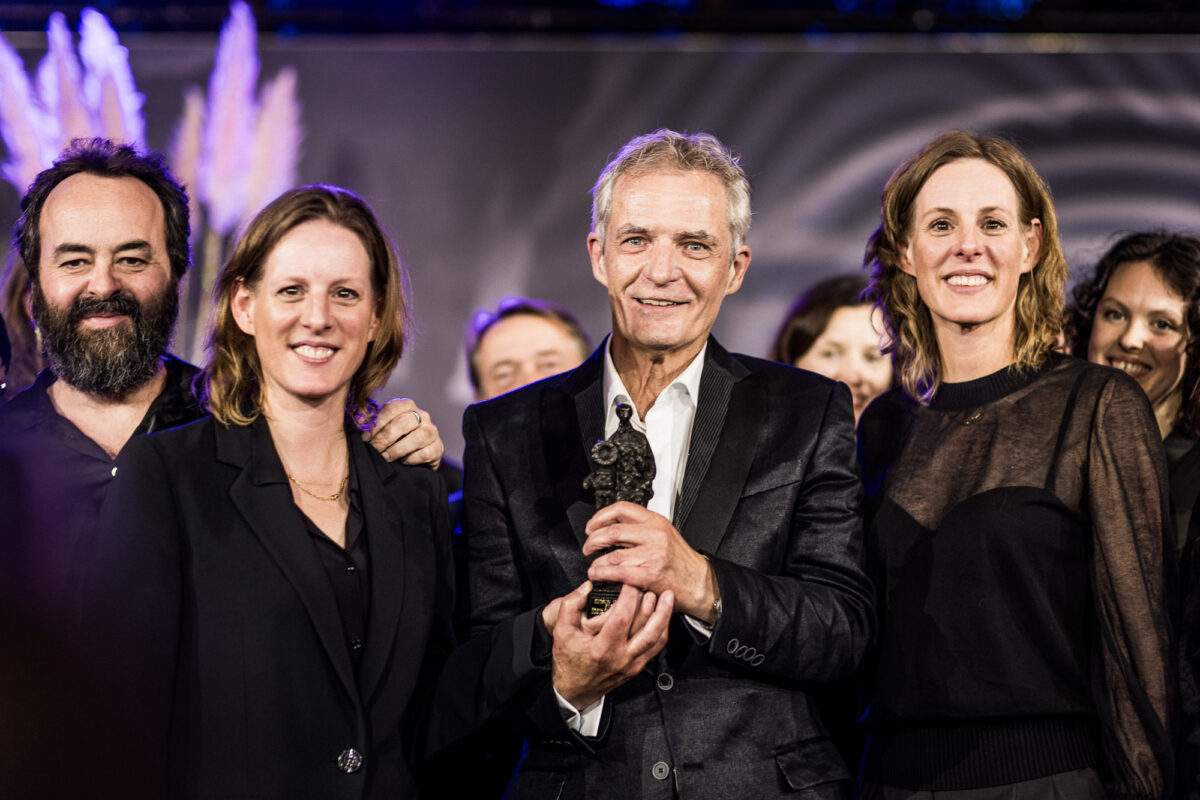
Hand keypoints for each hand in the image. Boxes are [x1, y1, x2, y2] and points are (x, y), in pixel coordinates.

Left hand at [365, 398, 443, 467]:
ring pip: (418, 437)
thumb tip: (357, 421)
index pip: (392, 408)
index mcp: (407, 405)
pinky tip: (401, 462)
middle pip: (404, 422)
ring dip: (398, 449)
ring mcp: (432, 431)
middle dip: (385, 438)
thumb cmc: (392, 439)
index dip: (377, 424)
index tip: (364, 438)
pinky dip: (411, 459)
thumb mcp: (380, 427)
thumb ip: (370, 422)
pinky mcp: (438, 448)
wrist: (412, 456)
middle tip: (374, 449)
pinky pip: (426, 453)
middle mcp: (422, 415)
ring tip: (385, 457)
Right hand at [551, 581, 672, 710]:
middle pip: (646, 629)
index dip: (628, 597)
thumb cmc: (568, 661)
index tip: (629, 582)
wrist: (575, 690)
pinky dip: (662, 630)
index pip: (622, 618)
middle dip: (653, 604)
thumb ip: (570, 606)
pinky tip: (663, 617)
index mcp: (601, 649)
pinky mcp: (636, 667)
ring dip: (664, 616)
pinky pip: (655, 648)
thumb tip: (586, 587)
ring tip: (668, 597)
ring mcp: (631, 664)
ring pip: (656, 639)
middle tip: (653, 586)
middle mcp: (620, 658)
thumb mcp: (561, 632)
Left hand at [584, 501, 718, 621]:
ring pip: (612, 554)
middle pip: (612, 531)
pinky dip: (602, 573)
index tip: (592, 526)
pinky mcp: (649, 574)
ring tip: (593, 566)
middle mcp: (654, 535)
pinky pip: (617, 571)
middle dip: (593, 540)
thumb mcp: (664, 534)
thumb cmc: (680, 561)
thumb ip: (641, 528)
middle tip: (588, 546)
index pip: (622, 509)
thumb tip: (611, 527)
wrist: (699, 582)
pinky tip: (598, 574)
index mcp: (656, 521)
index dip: (600, 516)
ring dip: (597, 562)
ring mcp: (652, 554)